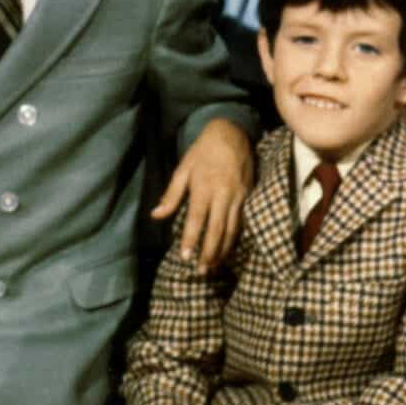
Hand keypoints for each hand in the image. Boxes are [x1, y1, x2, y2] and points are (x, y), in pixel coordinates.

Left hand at [150, 118, 253, 269]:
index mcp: (204, 187)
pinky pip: (242, 222)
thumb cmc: (203, 151)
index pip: (197, 219)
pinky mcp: (249, 195)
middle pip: (217, 229)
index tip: (186, 257)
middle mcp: (223, 194)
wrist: (233, 132)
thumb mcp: (184, 168)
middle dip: (209, 252)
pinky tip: (229, 249)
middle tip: (203, 271)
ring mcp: (238, 196)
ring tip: (215, 266)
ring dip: (223, 250)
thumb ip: (171, 194)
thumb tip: (156, 215)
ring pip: (232, 229)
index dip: (191, 239)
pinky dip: (236, 238)